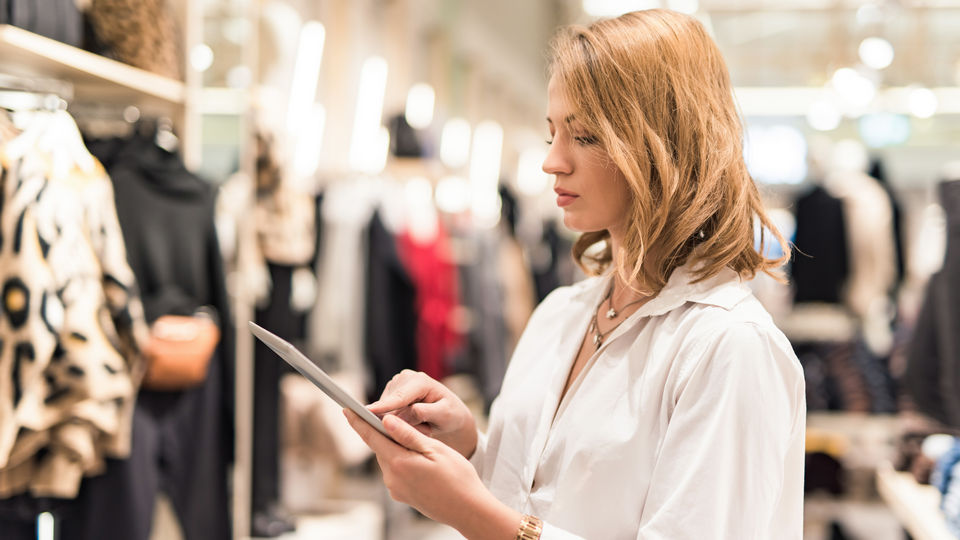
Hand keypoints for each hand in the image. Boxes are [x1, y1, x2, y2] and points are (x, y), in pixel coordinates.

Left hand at [344, 410, 519, 539]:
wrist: (468, 510)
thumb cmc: (458, 478)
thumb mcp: (435, 449)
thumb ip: (407, 435)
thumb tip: (386, 420)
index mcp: (399, 463)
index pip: (372, 437)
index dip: (359, 422)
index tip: (347, 409)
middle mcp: (392, 478)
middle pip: (381, 447)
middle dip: (384, 433)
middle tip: (392, 418)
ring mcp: (396, 489)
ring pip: (389, 459)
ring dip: (396, 448)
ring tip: (418, 443)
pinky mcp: (402, 495)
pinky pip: (396, 471)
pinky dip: (402, 461)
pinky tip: (420, 461)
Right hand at [368, 370, 476, 457]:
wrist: (449, 414)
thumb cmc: (450, 413)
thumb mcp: (445, 414)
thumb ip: (426, 412)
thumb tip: (407, 412)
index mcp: (420, 381)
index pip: (400, 397)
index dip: (384, 405)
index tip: (368, 412)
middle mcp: (404, 378)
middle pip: (390, 407)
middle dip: (400, 423)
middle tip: (425, 430)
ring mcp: (395, 386)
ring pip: (386, 412)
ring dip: (399, 424)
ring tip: (422, 426)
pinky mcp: (389, 395)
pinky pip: (384, 414)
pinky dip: (396, 423)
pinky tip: (412, 423)